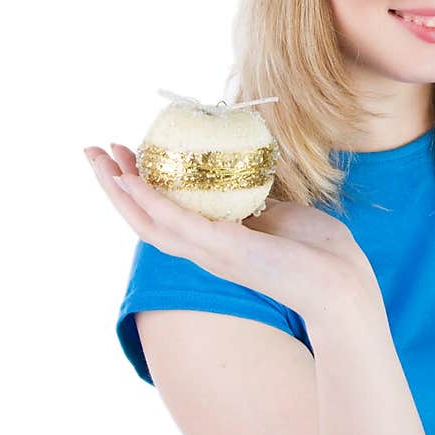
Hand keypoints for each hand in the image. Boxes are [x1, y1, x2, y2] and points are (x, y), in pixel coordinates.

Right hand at [84, 143, 377, 319]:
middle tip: (92, 151)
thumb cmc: (318, 252)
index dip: (137, 185)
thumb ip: (253, 199)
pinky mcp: (224, 250)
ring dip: (119, 190)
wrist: (342, 283)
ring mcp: (211, 252)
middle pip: (142, 218)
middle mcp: (204, 250)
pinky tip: (131, 179)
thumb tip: (243, 169)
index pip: (162, 213)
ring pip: (149, 222)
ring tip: (98, 161)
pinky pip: (178, 223)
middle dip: (113, 185)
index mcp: (214, 242)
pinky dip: (151, 201)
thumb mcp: (278, 214)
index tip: (123, 153)